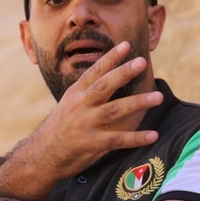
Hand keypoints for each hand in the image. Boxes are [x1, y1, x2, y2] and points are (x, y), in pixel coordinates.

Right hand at [25, 41, 162, 180]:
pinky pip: (117, 140)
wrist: (41, 155)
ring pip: (114, 111)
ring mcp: (85, 124)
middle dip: (123, 73)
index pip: (94, 72)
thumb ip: (87, 93)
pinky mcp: (91, 144)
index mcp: (75, 94)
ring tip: (158, 97)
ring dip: (137, 103)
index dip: (110, 58)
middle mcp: (80, 106)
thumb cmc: (59, 129)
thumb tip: (108, 77)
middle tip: (141, 62)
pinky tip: (153, 135)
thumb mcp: (68, 105)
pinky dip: (136, 138)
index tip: (126, 45)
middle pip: (104, 86)